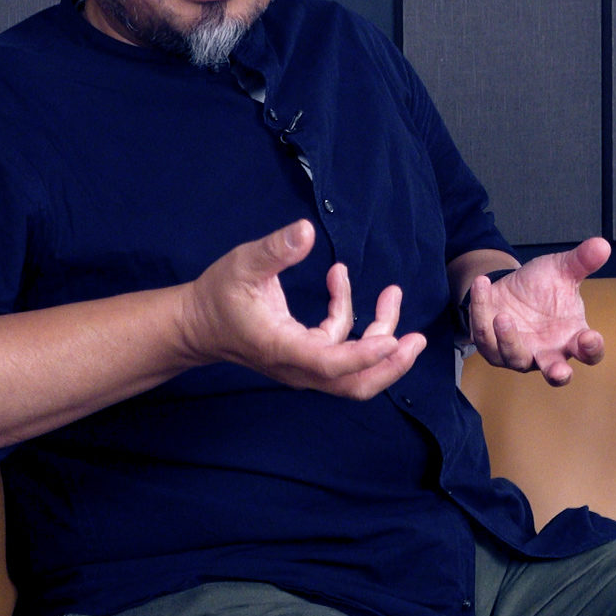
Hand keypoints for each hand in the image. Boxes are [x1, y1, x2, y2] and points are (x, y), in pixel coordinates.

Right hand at [181, 220, 425, 398]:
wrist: (197, 325)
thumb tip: (305, 231)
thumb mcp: (244, 264)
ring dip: (379, 336)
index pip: (330, 363)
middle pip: (354, 384)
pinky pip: (340, 346)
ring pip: (353, 368)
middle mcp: (297, 366)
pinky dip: (351, 319)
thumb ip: (276, 249)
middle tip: (418, 340)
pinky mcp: (306, 356)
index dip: (364, 356)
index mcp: (282, 348)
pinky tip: (338, 280)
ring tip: (392, 294)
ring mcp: (303, 365)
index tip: (394, 340)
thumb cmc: (218, 295)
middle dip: (391, 366)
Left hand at [468, 237, 608, 384]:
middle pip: (555, 374)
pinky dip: (481, 309)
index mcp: (572, 338)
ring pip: (515, 358)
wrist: (511, 287)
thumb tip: (602, 244)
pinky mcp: (491, 346)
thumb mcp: (562, 270)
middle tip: (558, 372)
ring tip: (503, 316)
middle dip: (557, 374)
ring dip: (509, 340)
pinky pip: (484, 334)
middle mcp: (547, 352)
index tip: (590, 337)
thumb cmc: (544, 286)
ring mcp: (518, 353)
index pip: (589, 352)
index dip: (592, 349)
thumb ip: (582, 261)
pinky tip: (482, 284)